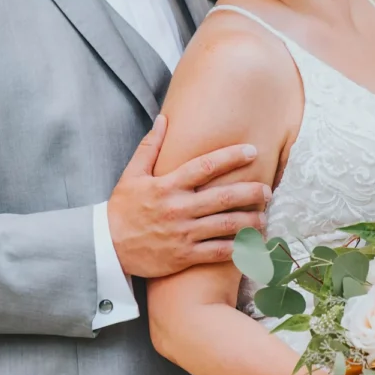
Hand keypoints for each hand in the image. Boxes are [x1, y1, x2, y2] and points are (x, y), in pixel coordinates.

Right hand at [109, 115, 270, 277]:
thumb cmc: (121, 210)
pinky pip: (217, 252)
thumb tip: (164, 118)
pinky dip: (237, 249)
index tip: (252, 151)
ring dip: (250, 221)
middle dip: (250, 192)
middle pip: (223, 197)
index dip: (232, 157)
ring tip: (265, 217)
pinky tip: (252, 245)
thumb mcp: (132, 175)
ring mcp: (183, 234)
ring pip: (225, 226)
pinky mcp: (184, 256)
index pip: (206, 166)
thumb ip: (150, 147)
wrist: (106, 247)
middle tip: (268, 189)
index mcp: (167, 185)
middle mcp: (178, 208)